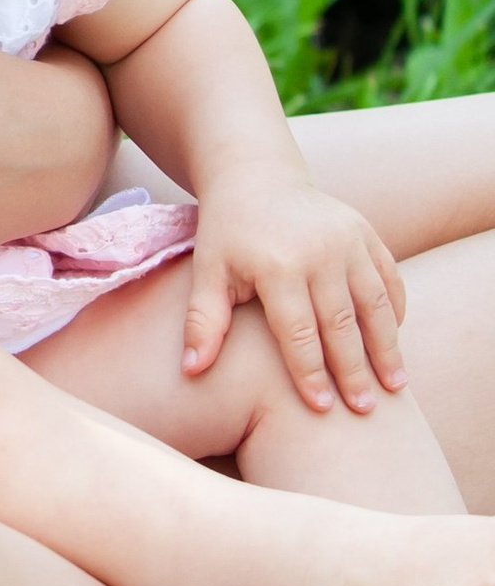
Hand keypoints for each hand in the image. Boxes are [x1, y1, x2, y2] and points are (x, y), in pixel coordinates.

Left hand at [184, 169, 408, 410]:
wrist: (255, 176)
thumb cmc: (228, 232)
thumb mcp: (208, 270)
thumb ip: (203, 320)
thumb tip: (190, 371)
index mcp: (277, 265)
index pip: (298, 331)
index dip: (309, 373)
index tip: (322, 409)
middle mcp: (319, 251)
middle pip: (342, 323)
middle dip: (354, 371)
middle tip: (365, 410)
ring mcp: (348, 239)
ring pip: (375, 304)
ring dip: (388, 347)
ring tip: (395, 386)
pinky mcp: (366, 232)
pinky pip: (389, 277)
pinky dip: (395, 309)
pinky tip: (396, 340)